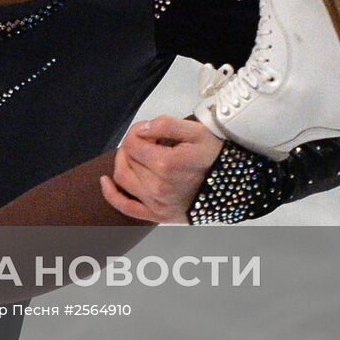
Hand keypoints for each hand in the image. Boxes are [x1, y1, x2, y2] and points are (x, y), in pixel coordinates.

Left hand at [99, 116, 224, 222]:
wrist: (234, 186)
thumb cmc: (215, 157)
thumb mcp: (197, 132)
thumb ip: (166, 124)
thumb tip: (142, 129)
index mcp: (167, 164)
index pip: (132, 142)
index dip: (136, 131)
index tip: (149, 130)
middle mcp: (158, 186)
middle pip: (127, 158)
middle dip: (133, 145)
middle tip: (149, 140)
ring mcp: (156, 203)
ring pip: (122, 177)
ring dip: (123, 161)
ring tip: (135, 154)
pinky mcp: (157, 215)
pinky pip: (125, 207)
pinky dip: (111, 194)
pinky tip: (104, 182)